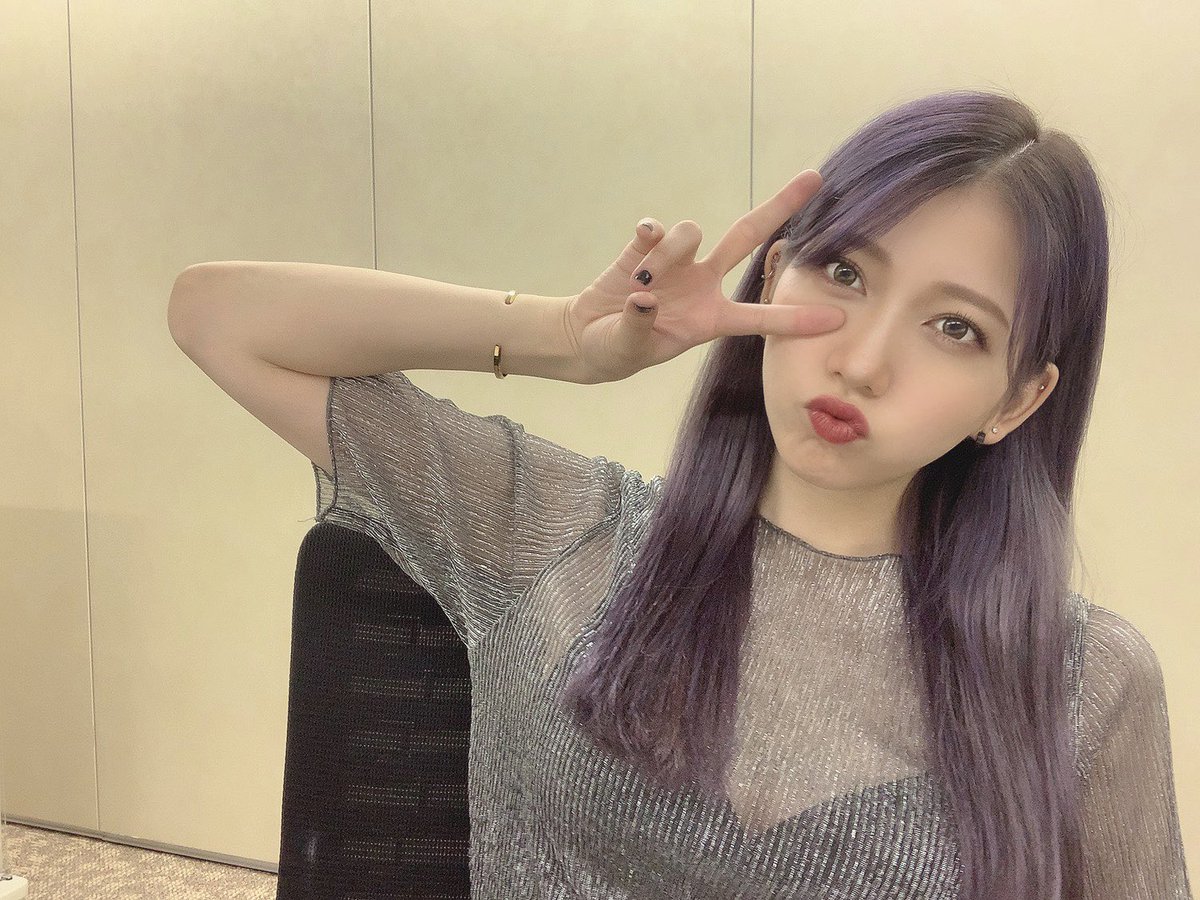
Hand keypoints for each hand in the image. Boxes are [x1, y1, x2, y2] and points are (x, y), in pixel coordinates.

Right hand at [565, 170, 844, 383]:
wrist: (585, 336)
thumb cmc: (615, 350)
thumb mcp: (627, 350)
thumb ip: (638, 325)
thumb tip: (645, 296)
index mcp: (709, 320)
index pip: (760, 319)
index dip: (796, 320)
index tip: (837, 319)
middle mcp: (702, 285)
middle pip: (747, 237)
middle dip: (780, 207)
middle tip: (814, 177)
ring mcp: (676, 263)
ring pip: (690, 233)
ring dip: (668, 253)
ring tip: (641, 283)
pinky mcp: (644, 248)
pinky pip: (655, 228)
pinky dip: (649, 234)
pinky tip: (640, 244)